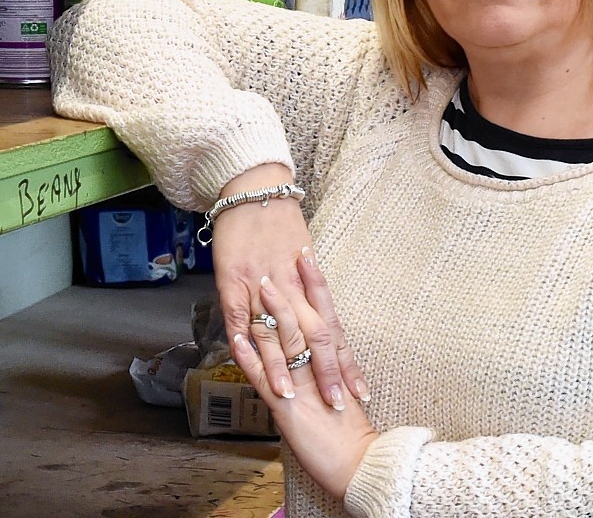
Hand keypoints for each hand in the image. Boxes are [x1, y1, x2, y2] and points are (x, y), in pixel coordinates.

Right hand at [211, 166, 367, 408]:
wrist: (255, 187)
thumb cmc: (279, 220)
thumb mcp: (301, 257)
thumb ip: (308, 291)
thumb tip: (319, 320)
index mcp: (309, 285)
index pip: (334, 330)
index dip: (346, 362)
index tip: (359, 391)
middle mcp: (292, 289)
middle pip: (313, 336)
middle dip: (324, 373)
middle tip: (336, 405)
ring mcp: (261, 287)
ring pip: (277, 333)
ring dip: (284, 368)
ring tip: (291, 398)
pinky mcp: (232, 283)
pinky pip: (240, 317)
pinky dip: (245, 341)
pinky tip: (251, 363)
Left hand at [231, 256, 378, 499]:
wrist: (360, 464)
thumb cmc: (348, 436)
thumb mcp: (338, 397)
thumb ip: (325, 374)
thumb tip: (316, 356)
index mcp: (331, 364)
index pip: (325, 315)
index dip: (316, 284)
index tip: (308, 255)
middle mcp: (318, 368)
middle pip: (307, 319)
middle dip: (297, 287)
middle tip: (288, 256)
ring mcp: (302, 384)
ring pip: (286, 341)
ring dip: (273, 313)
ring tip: (262, 284)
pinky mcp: (285, 406)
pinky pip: (263, 378)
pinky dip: (249, 357)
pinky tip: (236, 339)